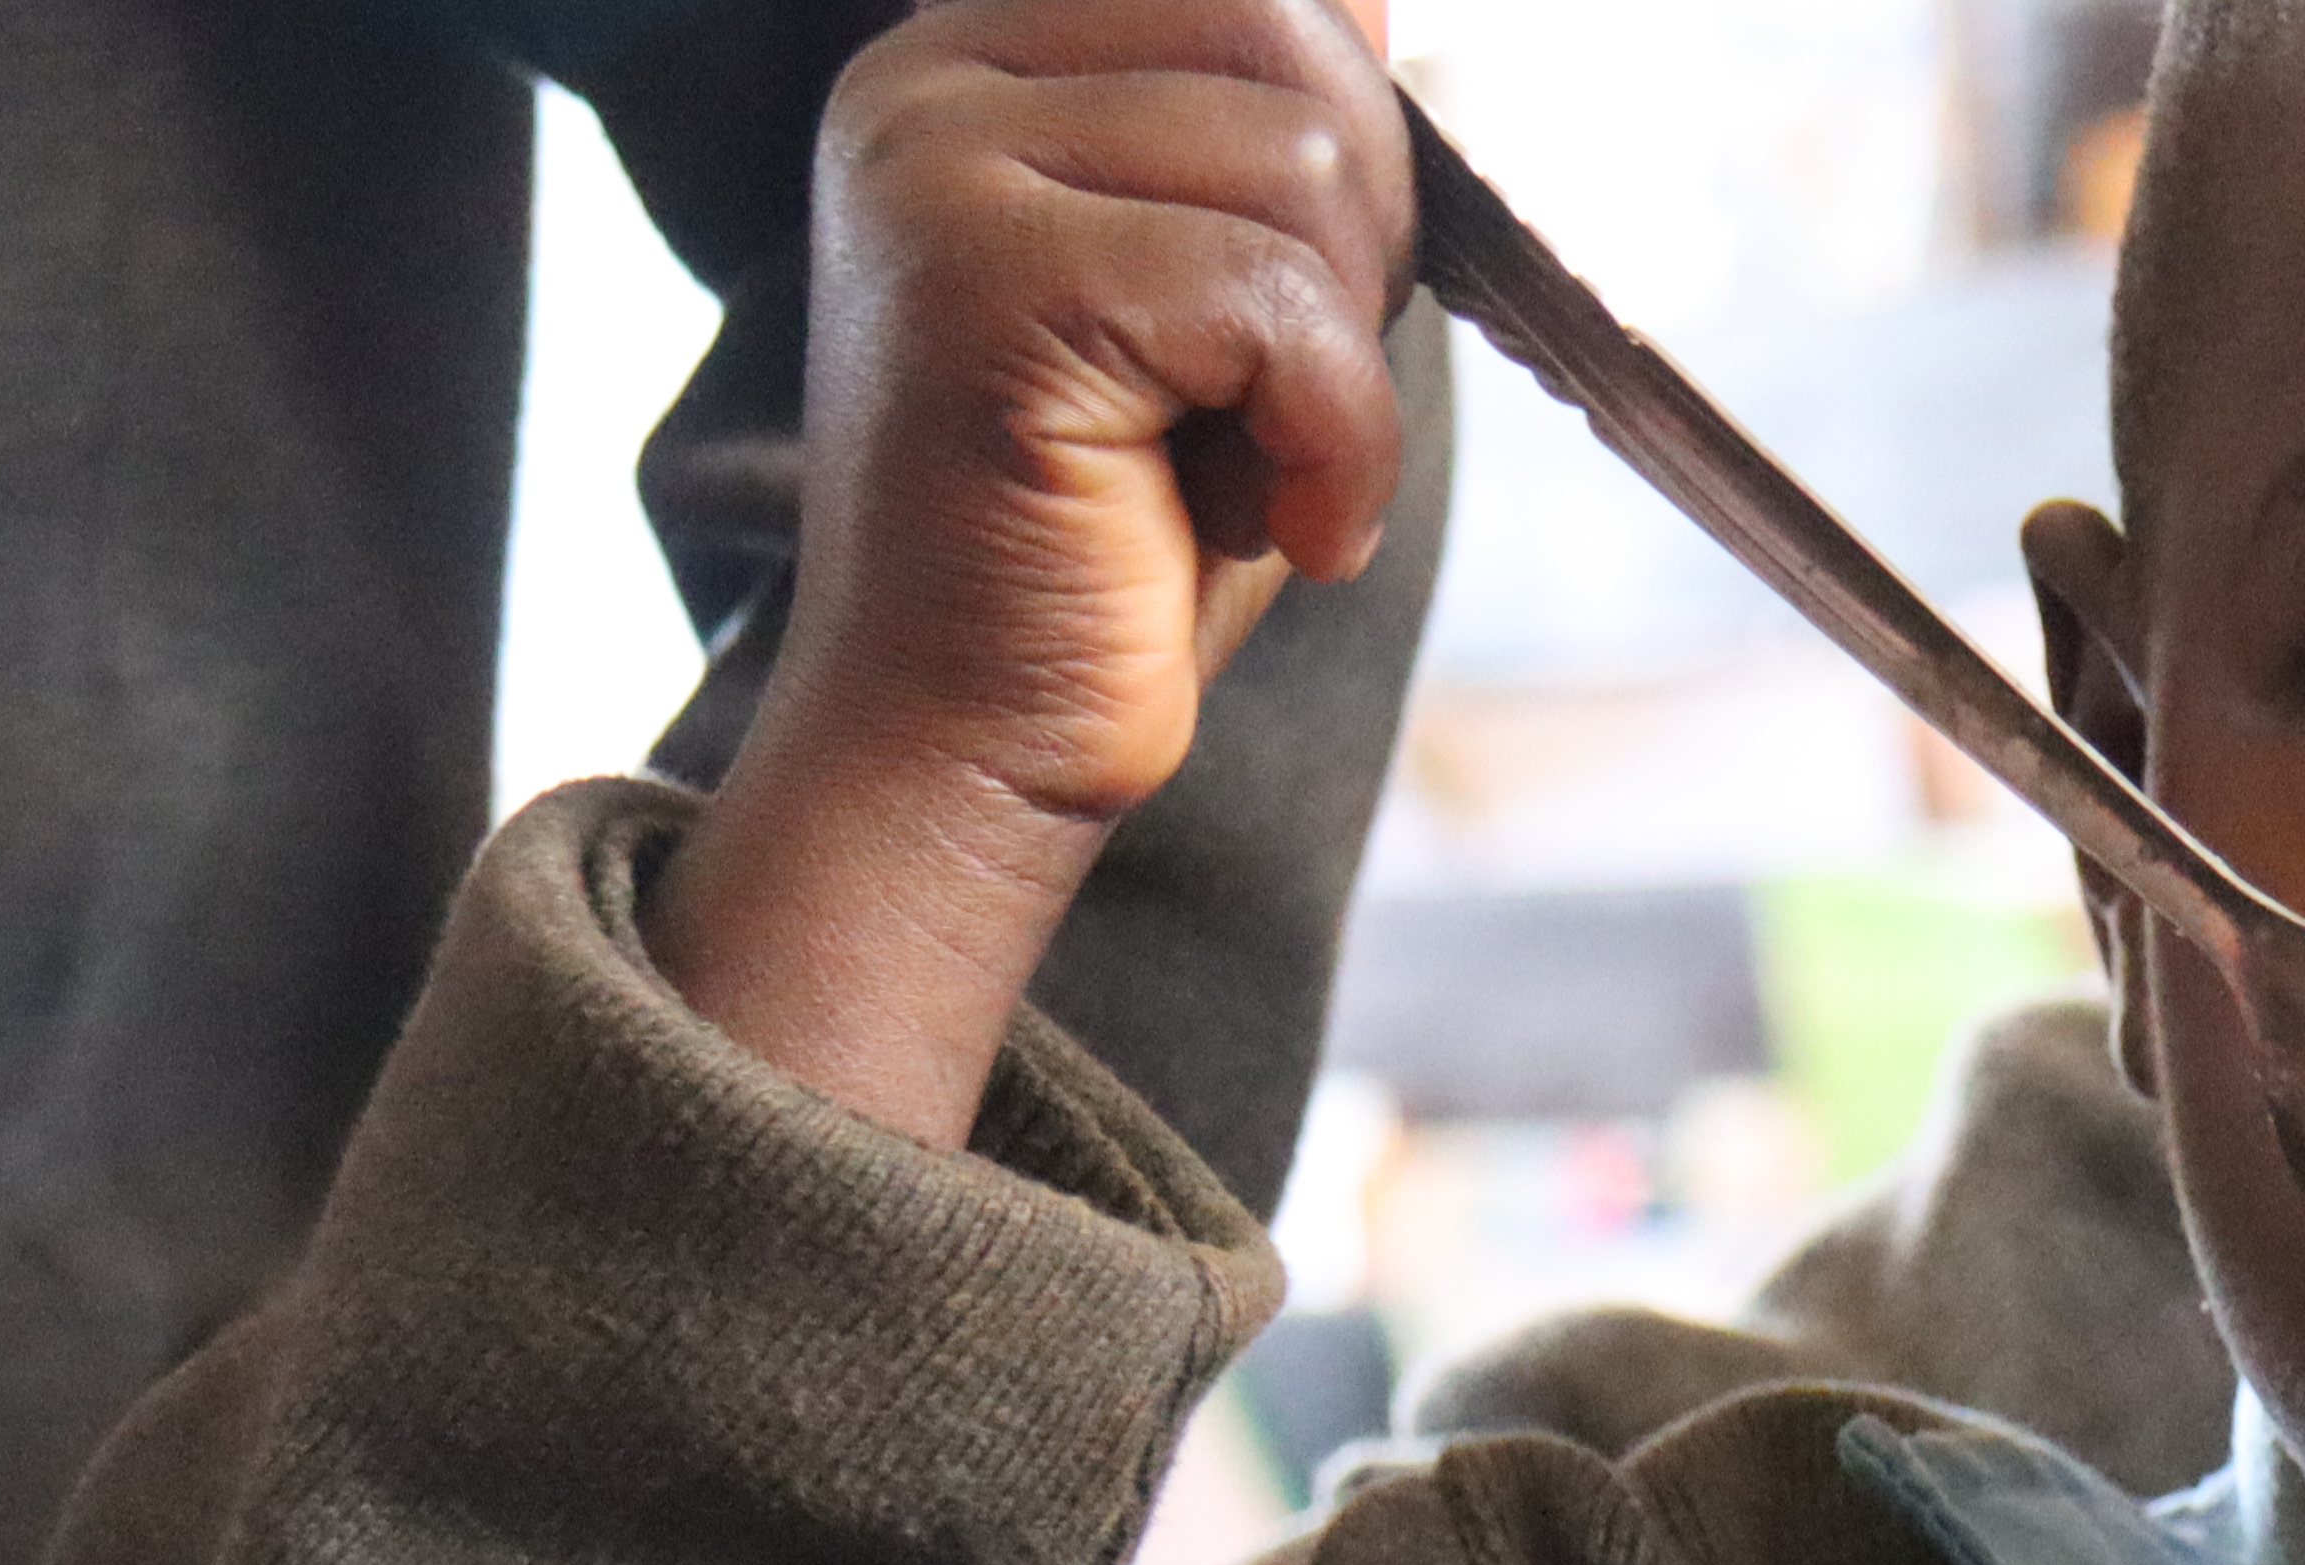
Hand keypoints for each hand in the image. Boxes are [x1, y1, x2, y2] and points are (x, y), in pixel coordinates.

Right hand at [645, 0, 1409, 1147]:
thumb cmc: (1111, 551)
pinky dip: (1335, 435)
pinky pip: (1278, 297)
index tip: (1290, 320)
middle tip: (1289, 405)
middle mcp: (928, 82)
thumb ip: (1277, 139)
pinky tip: (1281, 525)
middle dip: (1360, 240)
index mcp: (973, 62)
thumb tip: (1376, 1)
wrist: (966, 751)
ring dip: (1339, 356)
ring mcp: (940, 169)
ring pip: (1306, 162)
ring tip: (1249, 469)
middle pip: (1289, 36)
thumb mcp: (1227, 310)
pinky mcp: (991, 283)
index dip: (1343, 150)